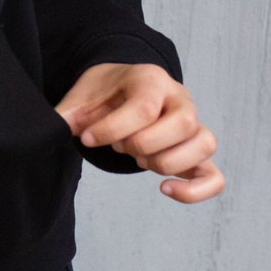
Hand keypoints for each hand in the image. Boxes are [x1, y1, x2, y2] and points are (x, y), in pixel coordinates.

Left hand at [53, 61, 224, 203]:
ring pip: (204, 144)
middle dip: (143, 143)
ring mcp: (194, 126)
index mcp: (152, 79)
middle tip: (120, 145)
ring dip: (166, 161)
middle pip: (184, 123)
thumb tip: (56, 128)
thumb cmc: (106, 92)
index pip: (144, 108)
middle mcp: (180, 99)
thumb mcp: (84, 95)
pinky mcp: (196, 153)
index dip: (112, 129)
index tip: (85, 138)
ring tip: (139, 158)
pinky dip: (195, 190)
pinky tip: (165, 190)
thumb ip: (69, 112)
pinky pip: (215, 177)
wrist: (123, 89)